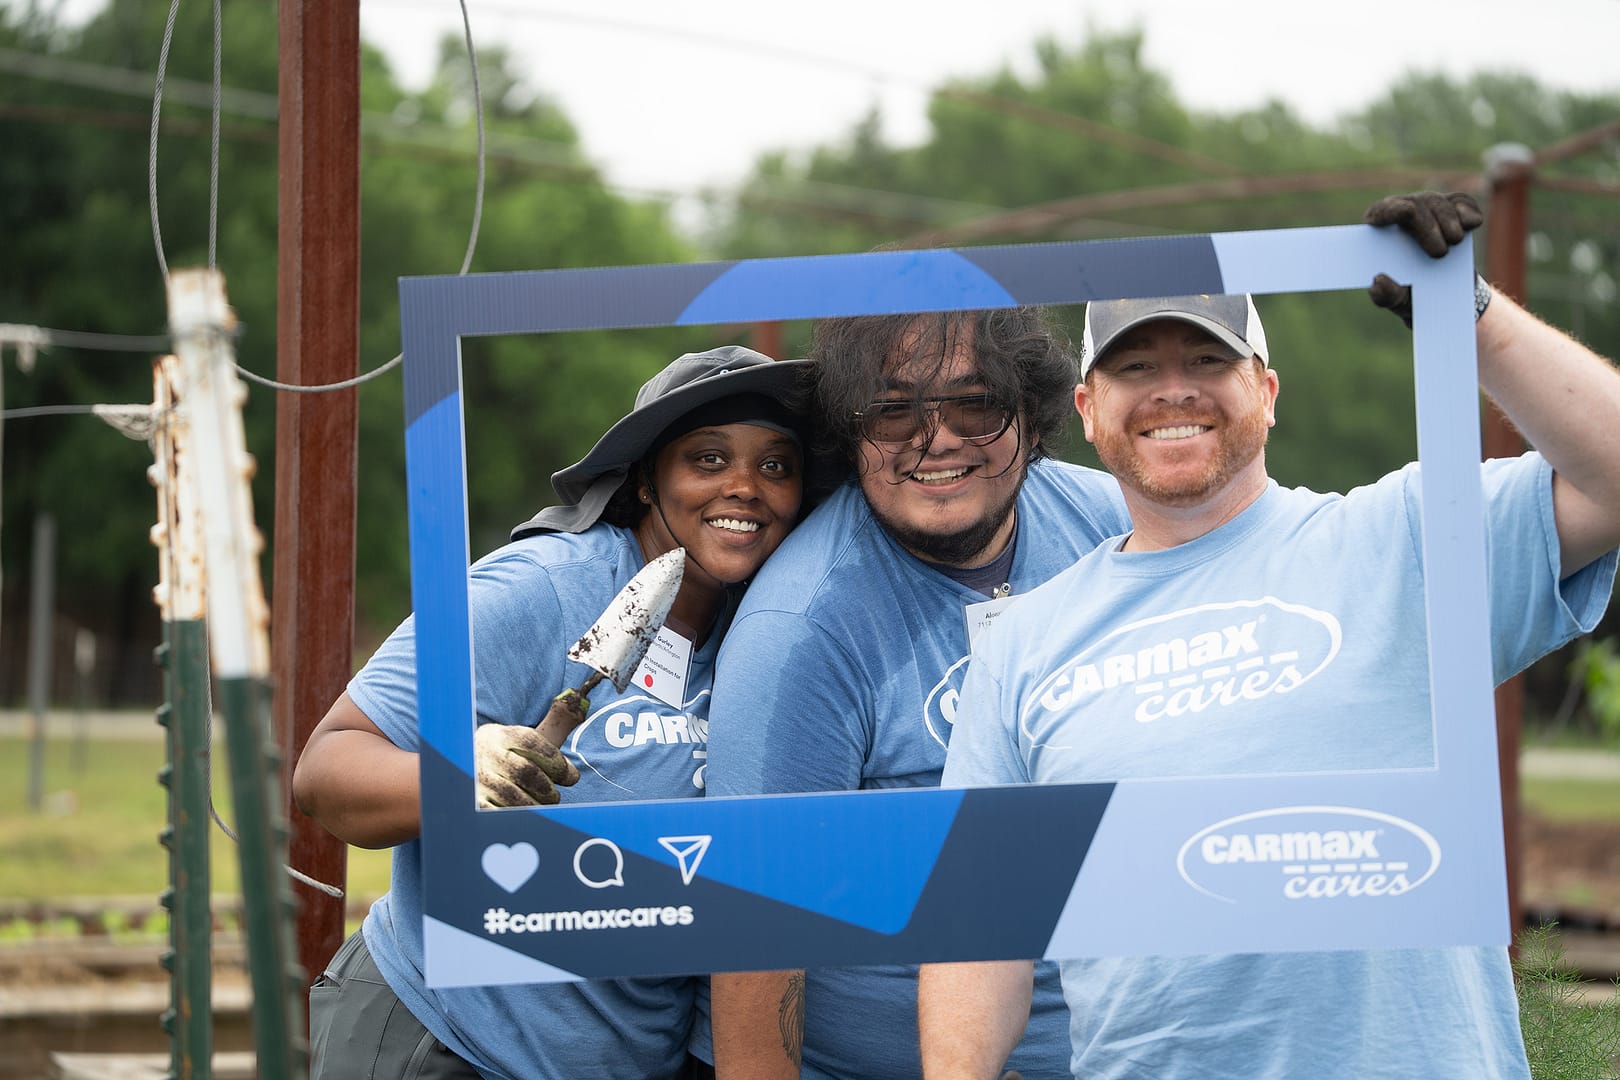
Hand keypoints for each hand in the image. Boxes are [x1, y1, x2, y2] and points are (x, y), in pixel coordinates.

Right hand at [474, 722, 579, 806]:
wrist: (465, 766)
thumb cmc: (508, 754)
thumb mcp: (525, 737)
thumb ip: (556, 724)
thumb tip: (581, 711)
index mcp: (502, 735)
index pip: (532, 743)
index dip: (556, 761)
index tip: (570, 776)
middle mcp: (486, 753)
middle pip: (525, 771)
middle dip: (547, 787)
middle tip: (555, 796)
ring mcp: (477, 778)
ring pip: (513, 796)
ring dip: (535, 805)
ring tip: (543, 806)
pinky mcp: (472, 801)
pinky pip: (497, 812)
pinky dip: (516, 816)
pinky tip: (526, 816)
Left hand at [1363, 191, 1484, 326]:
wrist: (1443, 293)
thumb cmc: (1410, 292)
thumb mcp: (1397, 300)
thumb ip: (1385, 295)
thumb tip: (1378, 281)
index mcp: (1379, 232)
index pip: (1380, 212)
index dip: (1392, 209)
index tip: (1408, 212)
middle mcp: (1401, 212)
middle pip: (1414, 206)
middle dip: (1429, 226)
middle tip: (1440, 253)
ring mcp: (1427, 206)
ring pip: (1439, 203)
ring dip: (1449, 221)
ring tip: (1454, 242)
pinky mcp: (1452, 207)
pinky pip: (1462, 202)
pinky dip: (1468, 212)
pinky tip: (1472, 223)